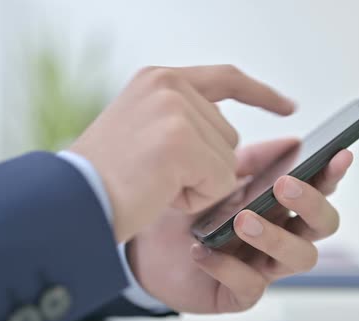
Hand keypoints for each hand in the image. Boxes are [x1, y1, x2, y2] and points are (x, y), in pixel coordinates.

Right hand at [69, 65, 294, 242]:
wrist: (71, 202)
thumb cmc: (105, 177)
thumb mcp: (145, 133)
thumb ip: (188, 124)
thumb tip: (235, 145)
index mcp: (159, 80)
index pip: (226, 79)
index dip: (260, 94)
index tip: (287, 105)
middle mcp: (168, 86)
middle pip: (229, 135)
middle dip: (206, 165)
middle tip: (158, 174)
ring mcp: (174, 111)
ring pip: (227, 159)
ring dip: (200, 183)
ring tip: (155, 182)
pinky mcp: (180, 141)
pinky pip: (220, 181)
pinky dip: (197, 198)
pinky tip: (162, 194)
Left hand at [127, 139, 352, 312]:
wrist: (148, 243)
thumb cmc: (191, 208)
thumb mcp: (219, 176)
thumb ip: (255, 160)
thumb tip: (292, 142)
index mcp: (281, 205)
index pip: (320, 190)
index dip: (333, 174)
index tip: (338, 154)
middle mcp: (281, 235)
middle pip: (321, 226)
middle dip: (311, 204)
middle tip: (284, 185)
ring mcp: (263, 266)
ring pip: (298, 258)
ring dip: (275, 237)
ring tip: (243, 220)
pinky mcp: (239, 293)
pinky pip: (250, 286)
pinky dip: (228, 267)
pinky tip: (203, 251)